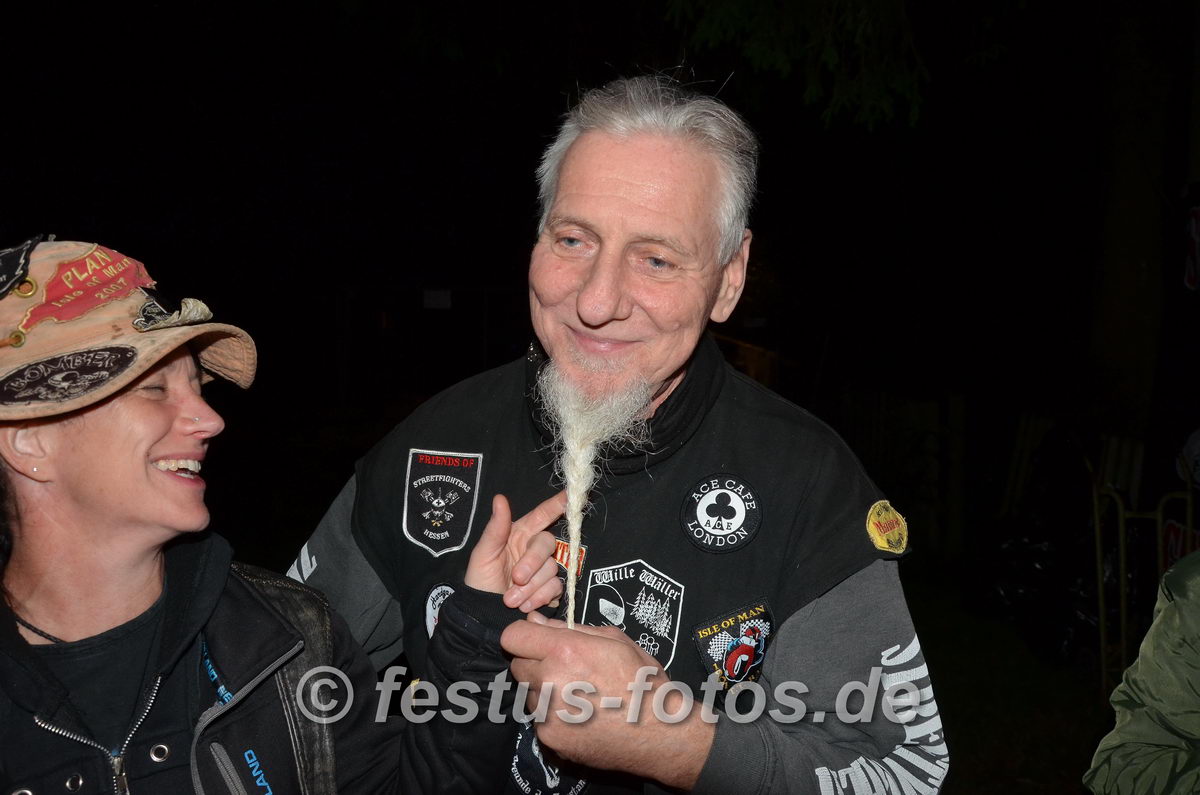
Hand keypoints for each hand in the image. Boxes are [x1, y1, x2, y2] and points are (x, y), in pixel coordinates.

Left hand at [465, 492, 565, 611]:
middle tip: (516, 578)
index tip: (570, 495)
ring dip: (530, 587)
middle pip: (548, 544)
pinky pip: (556, 588)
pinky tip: (524, 605)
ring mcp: (543, 570)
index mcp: (519, 534)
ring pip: (552, 569)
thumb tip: (500, 498)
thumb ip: (495, 528)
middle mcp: (534, 549)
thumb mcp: (482, 554)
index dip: (557, 504)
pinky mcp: (550, 589)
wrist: (484, 615)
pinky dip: (539, 597)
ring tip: (511, 599)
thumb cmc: (480, 582)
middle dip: (532, 562)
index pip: (542, 515)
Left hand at [501, 614, 715, 787]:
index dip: (525, 635)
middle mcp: (549, 682)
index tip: (537, 639)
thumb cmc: (642, 681)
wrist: (659, 732)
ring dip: (543, 689)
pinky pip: (538, 718)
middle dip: (535, 662)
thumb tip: (536, 620)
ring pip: (528, 692)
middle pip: (517, 665)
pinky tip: (580, 715)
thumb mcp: (615, 640)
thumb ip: (570, 628)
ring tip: (578, 694)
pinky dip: (553, 715)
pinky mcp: (549, 739)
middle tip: (565, 668)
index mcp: (565, 651)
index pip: (513, 636)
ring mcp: (547, 714)